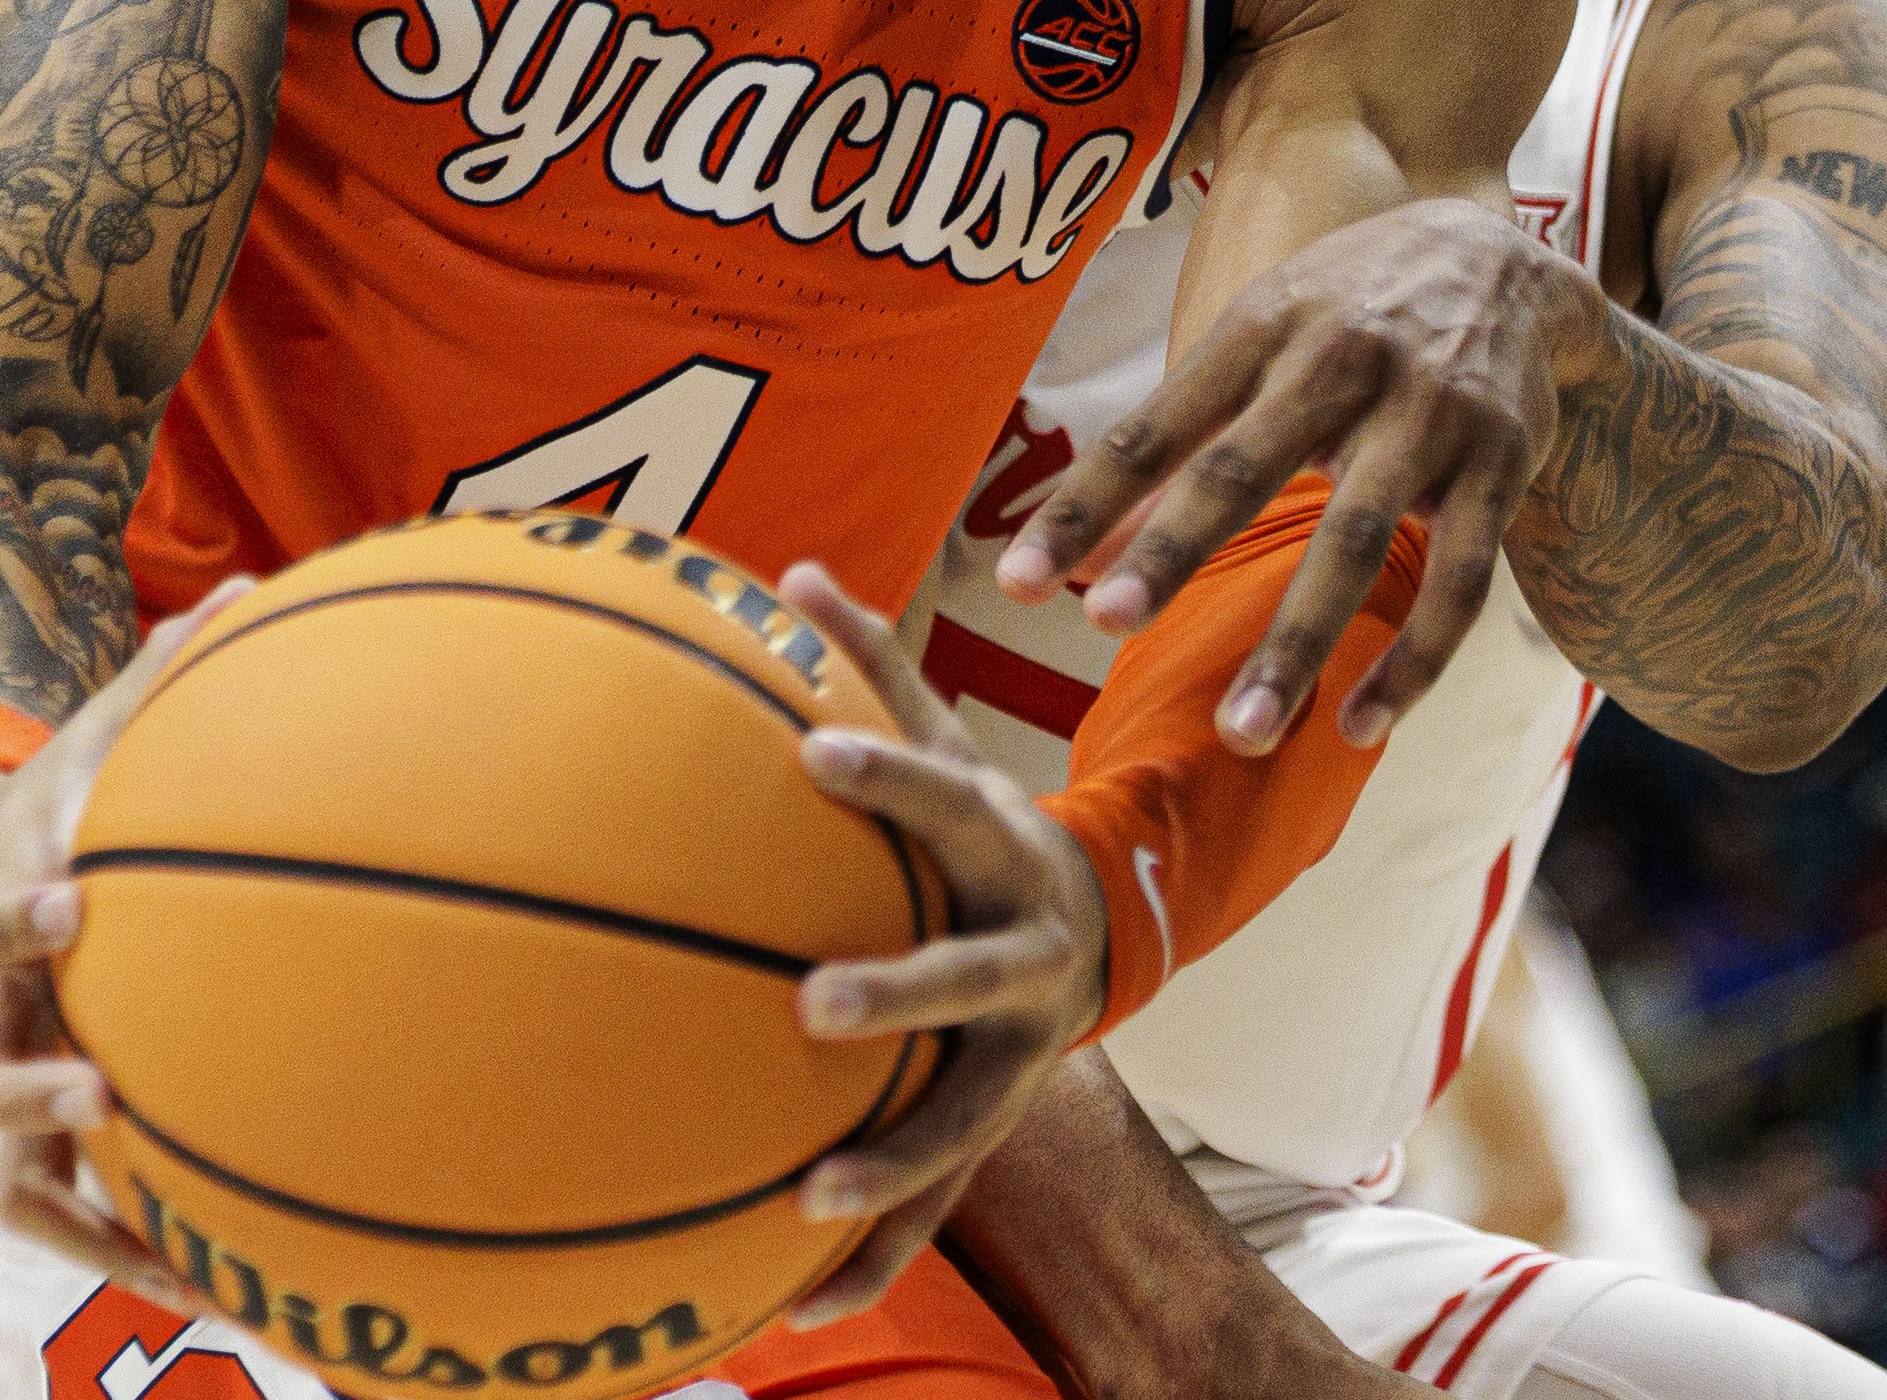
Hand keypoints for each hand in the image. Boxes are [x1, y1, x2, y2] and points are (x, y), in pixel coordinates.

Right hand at [0, 578, 253, 1315]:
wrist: (19, 853)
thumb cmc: (86, 785)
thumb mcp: (111, 727)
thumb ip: (171, 673)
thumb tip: (255, 589)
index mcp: (3, 917)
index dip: (8, 917)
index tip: (76, 896)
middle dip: (18, 1086)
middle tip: (101, 1086)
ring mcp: (19, 1085)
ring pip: (4, 1178)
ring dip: (77, 1212)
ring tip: (160, 1249)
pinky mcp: (58, 1134)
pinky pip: (73, 1213)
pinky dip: (127, 1248)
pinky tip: (213, 1278)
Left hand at [774, 561, 1109, 1327]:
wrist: (1097, 937)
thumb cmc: (977, 829)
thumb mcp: (947, 746)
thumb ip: (871, 667)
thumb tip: (789, 572)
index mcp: (997, 849)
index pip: (938, 798)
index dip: (881, 773)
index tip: (806, 750)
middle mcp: (1019, 959)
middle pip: (965, 978)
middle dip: (897, 992)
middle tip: (809, 1004)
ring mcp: (1015, 1057)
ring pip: (964, 1122)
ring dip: (893, 1163)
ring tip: (810, 1197)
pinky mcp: (993, 1130)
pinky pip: (936, 1207)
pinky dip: (872, 1261)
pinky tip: (800, 1314)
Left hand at [996, 195, 1572, 749]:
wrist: (1506, 260)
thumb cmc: (1346, 311)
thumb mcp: (1256, 341)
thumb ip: (1172, 443)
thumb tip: (1079, 555)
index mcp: (1262, 327)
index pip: (1156, 424)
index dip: (1085, 502)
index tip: (1019, 581)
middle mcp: (1342, 360)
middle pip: (1246, 467)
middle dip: (1173, 550)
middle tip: (1104, 629)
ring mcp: (1428, 412)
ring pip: (1357, 539)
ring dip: (1298, 641)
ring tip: (1244, 733)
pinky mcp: (1500, 462)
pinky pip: (1460, 579)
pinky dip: (1414, 661)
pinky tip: (1364, 726)